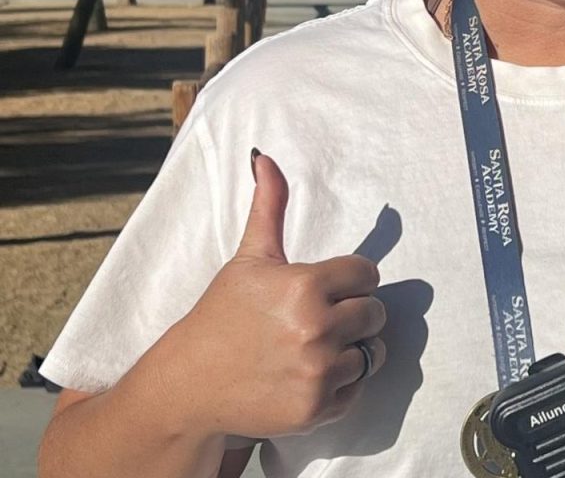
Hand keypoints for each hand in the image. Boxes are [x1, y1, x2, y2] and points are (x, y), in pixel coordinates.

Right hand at [170, 151, 387, 439]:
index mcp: (306, 285)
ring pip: (370, 352)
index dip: (349, 280)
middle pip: (374, 313)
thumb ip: (270, 207)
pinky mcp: (317, 408)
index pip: (367, 275)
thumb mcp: (249, 259)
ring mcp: (318, 371)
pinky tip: (308, 376)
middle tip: (318, 320)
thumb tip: (264, 157)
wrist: (189, 385)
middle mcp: (316, 328)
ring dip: (350, 350)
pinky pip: (357, 389)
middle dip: (352, 314)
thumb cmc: (222, 316)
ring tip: (313, 348)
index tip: (326, 288)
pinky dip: (340, 386)